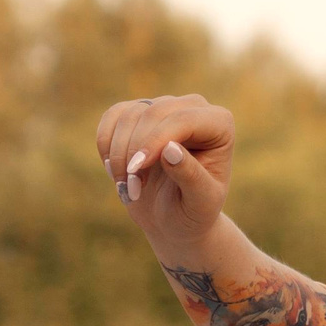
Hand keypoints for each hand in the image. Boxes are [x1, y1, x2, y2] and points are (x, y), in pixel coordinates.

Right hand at [95, 94, 232, 247]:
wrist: (175, 218)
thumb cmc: (194, 212)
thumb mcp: (199, 203)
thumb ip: (191, 176)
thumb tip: (170, 148)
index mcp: (220, 124)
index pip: (183, 119)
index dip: (155, 140)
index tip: (135, 170)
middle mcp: (194, 108)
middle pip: (154, 112)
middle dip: (135, 151)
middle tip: (133, 188)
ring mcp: (165, 107)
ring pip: (130, 115)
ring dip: (119, 154)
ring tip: (128, 186)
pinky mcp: (139, 114)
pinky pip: (113, 116)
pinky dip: (106, 143)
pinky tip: (113, 169)